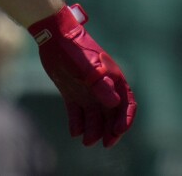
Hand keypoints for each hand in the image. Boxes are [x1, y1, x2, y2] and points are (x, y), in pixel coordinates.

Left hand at [29, 4, 136, 146]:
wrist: (54, 36)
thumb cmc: (74, 49)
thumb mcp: (87, 68)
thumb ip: (100, 85)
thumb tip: (115, 104)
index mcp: (113, 78)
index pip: (127, 102)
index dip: (126, 118)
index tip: (118, 131)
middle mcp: (103, 86)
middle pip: (113, 113)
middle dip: (111, 130)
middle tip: (106, 144)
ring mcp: (88, 90)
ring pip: (95, 115)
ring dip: (94, 129)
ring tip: (87, 142)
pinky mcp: (73, 92)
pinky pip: (78, 112)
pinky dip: (77, 123)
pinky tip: (74, 132)